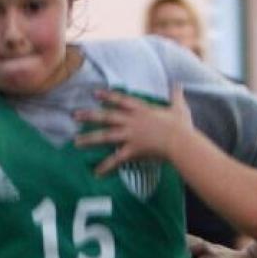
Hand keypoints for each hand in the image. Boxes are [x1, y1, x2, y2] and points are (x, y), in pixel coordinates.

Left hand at [74, 86, 193, 175]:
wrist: (181, 142)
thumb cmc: (182, 126)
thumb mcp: (179, 108)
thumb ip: (176, 96)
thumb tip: (178, 84)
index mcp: (142, 110)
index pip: (121, 100)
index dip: (108, 96)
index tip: (94, 94)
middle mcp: (132, 121)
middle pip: (106, 117)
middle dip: (89, 116)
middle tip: (74, 115)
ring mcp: (130, 135)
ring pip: (105, 136)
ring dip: (89, 139)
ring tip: (75, 142)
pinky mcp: (132, 150)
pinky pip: (115, 160)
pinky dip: (105, 167)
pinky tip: (96, 173)